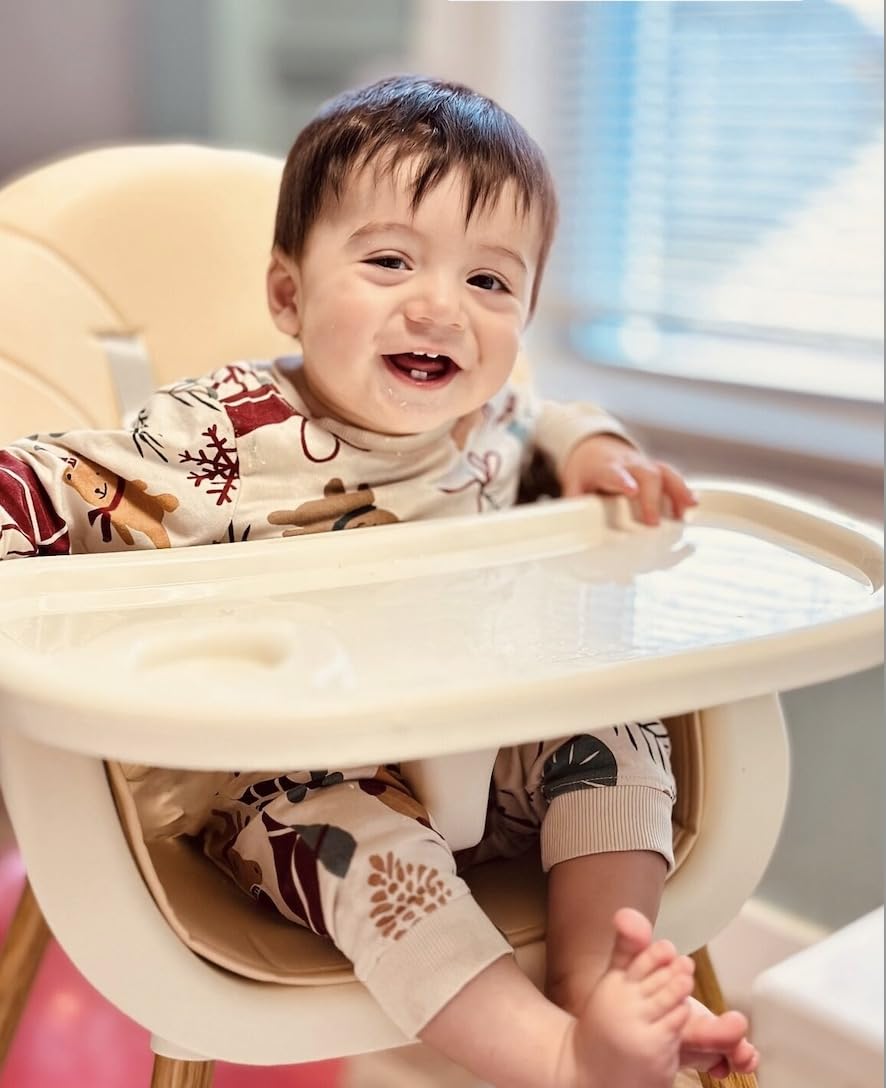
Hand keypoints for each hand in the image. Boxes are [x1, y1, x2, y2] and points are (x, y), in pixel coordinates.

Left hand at [559, 433, 696, 525]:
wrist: (596, 446)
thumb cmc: (587, 469)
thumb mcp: (573, 483)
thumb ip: (574, 502)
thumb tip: (569, 523)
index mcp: (606, 467)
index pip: (615, 472)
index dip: (623, 480)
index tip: (631, 490)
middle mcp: (629, 463)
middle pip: (647, 474)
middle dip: (653, 497)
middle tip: (653, 523)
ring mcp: (645, 465)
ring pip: (665, 472)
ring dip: (678, 490)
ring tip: (687, 508)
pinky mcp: (656, 470)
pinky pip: (673, 477)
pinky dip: (684, 490)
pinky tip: (692, 504)